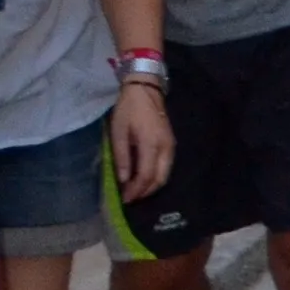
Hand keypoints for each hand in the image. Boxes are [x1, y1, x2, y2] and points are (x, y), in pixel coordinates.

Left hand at [108, 81, 175, 200]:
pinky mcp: (171, 144)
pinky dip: (156, 177)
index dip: (136, 190)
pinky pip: (166, 167)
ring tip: (136, 191)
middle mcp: (165, 148)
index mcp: (151, 144)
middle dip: (145, 192)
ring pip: (165, 175)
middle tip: (130, 198)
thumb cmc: (128, 110)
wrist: (145, 90)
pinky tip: (144, 178)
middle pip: (160, 179)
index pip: (146, 175)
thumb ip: (122, 157)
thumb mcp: (118, 132)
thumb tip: (124, 180)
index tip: (125, 199)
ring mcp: (171, 146)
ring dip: (151, 186)